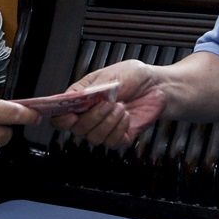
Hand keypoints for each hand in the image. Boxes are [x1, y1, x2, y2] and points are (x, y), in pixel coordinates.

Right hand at [49, 59, 166, 146]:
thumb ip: (90, 89)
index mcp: (82, 99)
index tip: (70, 114)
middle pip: (76, 129)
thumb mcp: (111, 76)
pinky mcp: (119, 137)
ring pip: (94, 138)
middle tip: (107, 103)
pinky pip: (111, 142)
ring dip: (108, 122)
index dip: (60, 117)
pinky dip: (120, 129)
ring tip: (121, 107)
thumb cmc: (134, 77)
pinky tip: (126, 116)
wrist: (158, 86)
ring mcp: (104, 128)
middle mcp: (90, 115)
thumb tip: (73, 98)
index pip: (60, 115)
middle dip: (92, 117)